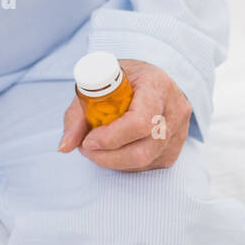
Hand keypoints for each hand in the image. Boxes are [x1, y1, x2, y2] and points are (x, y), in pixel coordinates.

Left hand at [58, 59, 192, 170]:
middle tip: (86, 149)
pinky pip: (149, 165)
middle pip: (144, 149)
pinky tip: (114, 151)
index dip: (112, 137)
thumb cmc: (121, 80)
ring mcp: (179, 131)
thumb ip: (78, 115)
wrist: (150, 79)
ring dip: (114, 162)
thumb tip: (64, 147)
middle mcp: (174, 109)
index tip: (88, 140)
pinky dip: (125, 163)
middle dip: (108, 156)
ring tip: (96, 149)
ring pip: (146, 161)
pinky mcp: (175, 148)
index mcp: (157, 85)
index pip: (141, 121)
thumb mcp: (97, 85)